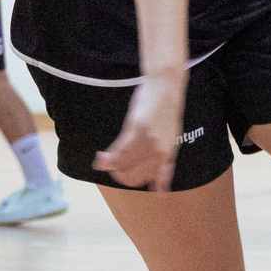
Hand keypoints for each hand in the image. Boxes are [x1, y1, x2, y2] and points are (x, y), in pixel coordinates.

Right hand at [94, 73, 187, 192]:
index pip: (153, 180)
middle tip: (111, 167)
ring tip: (103, 161)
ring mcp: (149, 141)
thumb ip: (164, 156)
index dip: (136, 181)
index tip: (123, 176)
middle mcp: (160, 151)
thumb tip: (159, 183)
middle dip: (120, 175)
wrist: (166, 87)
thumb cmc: (166, 110)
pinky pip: (119, 152)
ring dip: (110, 166)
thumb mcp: (170, 136)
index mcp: (169, 153)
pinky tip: (100, 158)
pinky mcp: (137, 129)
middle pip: (135, 176)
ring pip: (124, 165)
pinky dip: (107, 158)